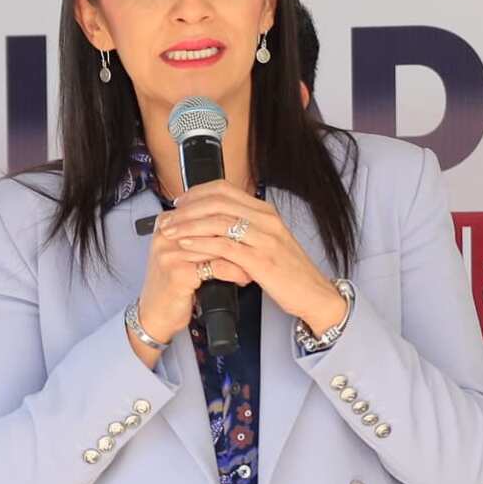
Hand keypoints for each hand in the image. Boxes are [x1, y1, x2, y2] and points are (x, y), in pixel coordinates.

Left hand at [149, 186, 346, 337]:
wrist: (314, 294)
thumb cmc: (289, 271)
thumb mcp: (269, 241)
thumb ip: (247, 228)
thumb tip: (218, 221)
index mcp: (266, 212)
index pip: (224, 190)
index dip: (196, 193)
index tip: (179, 203)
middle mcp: (266, 220)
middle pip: (217, 202)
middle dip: (187, 209)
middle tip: (168, 218)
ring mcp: (265, 240)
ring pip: (218, 222)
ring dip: (188, 225)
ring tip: (170, 232)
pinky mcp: (261, 261)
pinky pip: (225, 246)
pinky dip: (201, 243)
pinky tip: (186, 245)